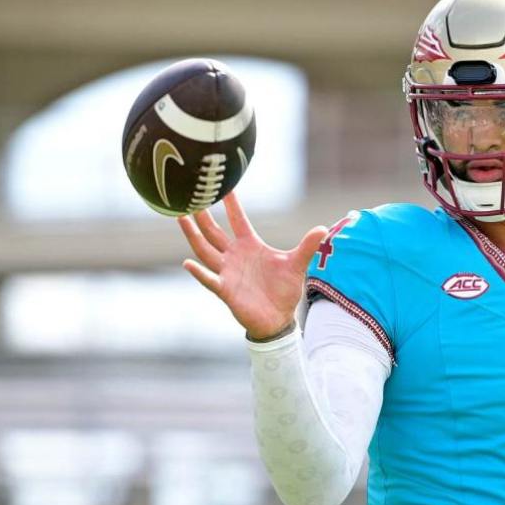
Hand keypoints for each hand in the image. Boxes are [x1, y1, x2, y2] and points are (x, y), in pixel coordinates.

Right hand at [177, 192, 327, 339]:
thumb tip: (324, 228)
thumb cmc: (284, 290)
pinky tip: (187, 263)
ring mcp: (227, 272)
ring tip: (180, 217)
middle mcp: (234, 256)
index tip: (225, 184)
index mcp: (250, 246)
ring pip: (205, 249)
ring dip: (193, 234)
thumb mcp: (297, 265)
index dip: (232, 204)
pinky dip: (200, 273)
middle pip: (214, 231)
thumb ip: (307, 246)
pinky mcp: (226, 290)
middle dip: (203, 214)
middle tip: (190, 195)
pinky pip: (210, 280)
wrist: (279, 319)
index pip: (238, 220)